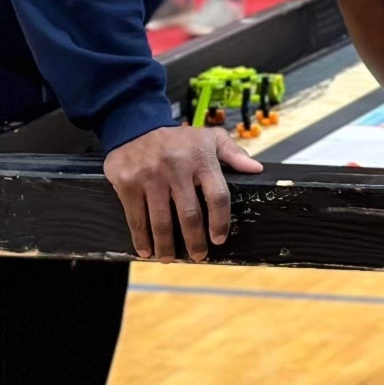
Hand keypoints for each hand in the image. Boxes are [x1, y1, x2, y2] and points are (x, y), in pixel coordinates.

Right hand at [104, 124, 264, 260]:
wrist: (135, 126)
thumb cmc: (178, 138)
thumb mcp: (209, 137)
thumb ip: (233, 153)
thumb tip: (256, 168)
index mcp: (201, 159)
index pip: (217, 196)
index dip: (220, 222)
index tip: (219, 239)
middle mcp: (176, 169)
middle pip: (190, 215)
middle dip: (195, 241)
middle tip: (198, 256)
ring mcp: (150, 177)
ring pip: (161, 221)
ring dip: (166, 245)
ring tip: (170, 258)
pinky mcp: (127, 184)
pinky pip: (136, 217)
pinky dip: (141, 238)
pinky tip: (146, 249)